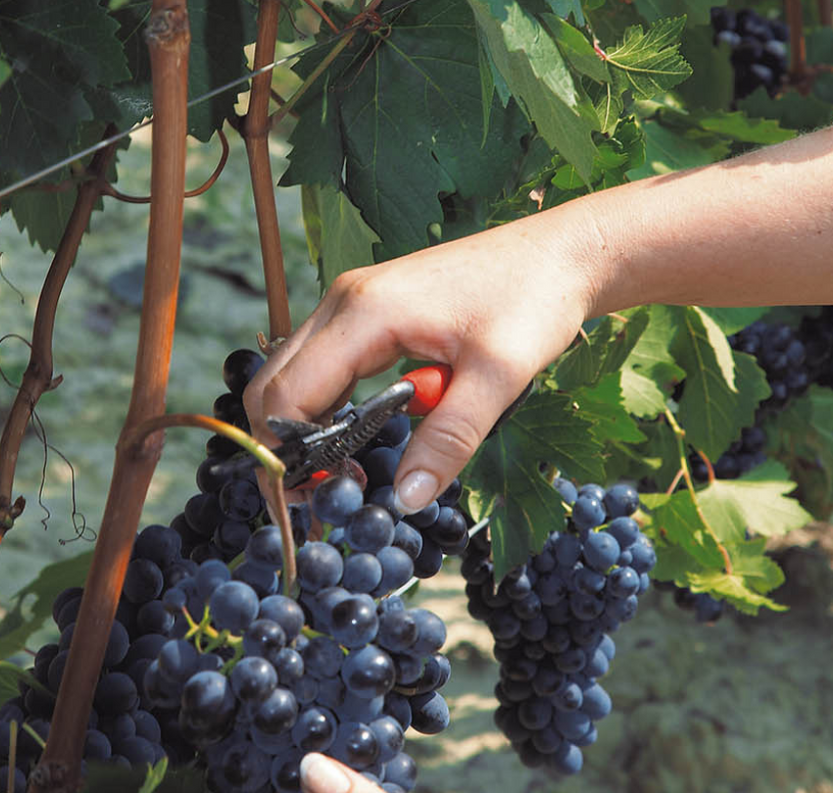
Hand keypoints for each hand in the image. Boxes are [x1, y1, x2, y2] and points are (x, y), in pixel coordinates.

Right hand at [243, 217, 596, 512]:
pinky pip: (322, 365)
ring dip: (303, 426)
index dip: (284, 452)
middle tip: (317, 495)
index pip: (288, 393)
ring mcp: (350, 302)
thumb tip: (407, 498)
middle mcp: (343, 301)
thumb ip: (449, 439)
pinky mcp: (365, 310)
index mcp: (364, 312)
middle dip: (282, 444)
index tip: (305, 500)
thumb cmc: (533, 300)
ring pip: (292, 374)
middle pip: (273, 383)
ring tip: (337, 473)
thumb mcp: (498, 377)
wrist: (559, 253)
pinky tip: (354, 435)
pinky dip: (325, 405)